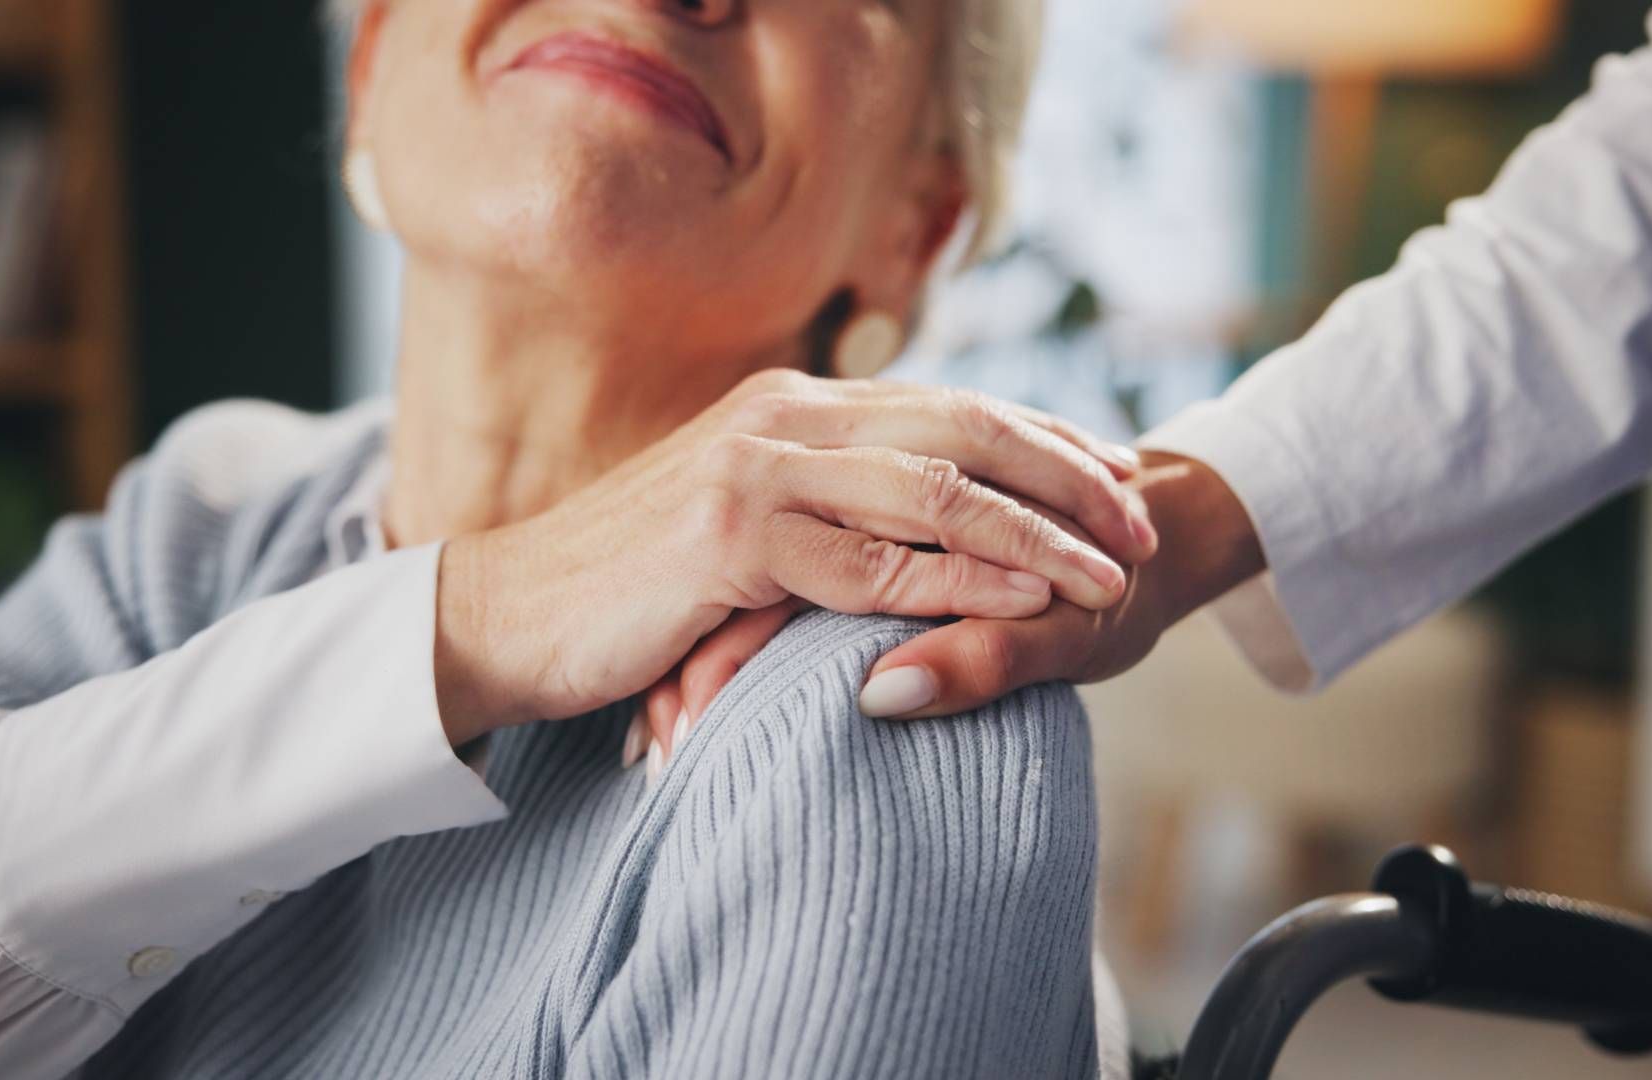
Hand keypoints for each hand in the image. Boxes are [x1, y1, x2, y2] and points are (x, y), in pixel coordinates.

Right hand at [636, 451, 1262, 761]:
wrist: (506, 611)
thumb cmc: (629, 582)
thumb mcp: (740, 521)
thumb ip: (820, 502)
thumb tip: (911, 520)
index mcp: (794, 403)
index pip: (953, 406)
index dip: (1048, 439)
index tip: (1119, 477)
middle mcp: (786, 414)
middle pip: (968, 427)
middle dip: (1072, 475)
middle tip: (1145, 523)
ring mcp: (758, 467)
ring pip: (937, 488)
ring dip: (1040, 533)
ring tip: (1114, 576)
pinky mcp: (731, 536)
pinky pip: (872, 561)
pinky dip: (958, 580)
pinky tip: (1023, 600)